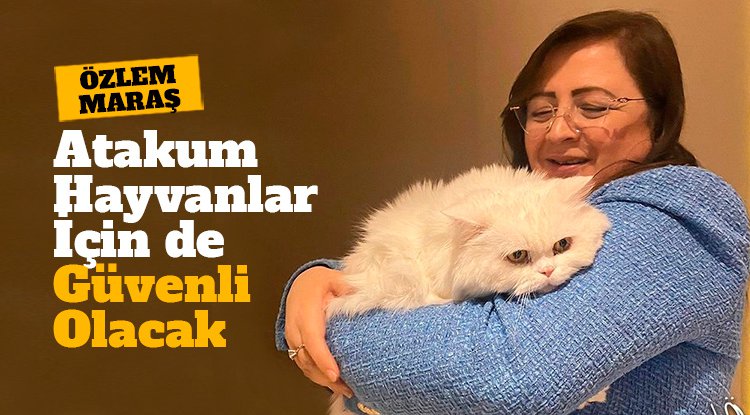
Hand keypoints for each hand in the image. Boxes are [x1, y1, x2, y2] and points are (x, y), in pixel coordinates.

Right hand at [285, 266, 353, 397]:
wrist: (300, 284)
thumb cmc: (318, 283)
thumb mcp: (334, 279)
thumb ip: (347, 287)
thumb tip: (362, 296)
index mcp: (305, 312)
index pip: (313, 339)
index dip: (323, 358)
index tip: (335, 373)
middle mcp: (296, 328)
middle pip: (307, 358)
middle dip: (326, 376)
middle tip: (347, 387)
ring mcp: (293, 339)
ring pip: (305, 365)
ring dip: (323, 380)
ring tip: (345, 389)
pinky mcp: (296, 346)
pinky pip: (305, 364)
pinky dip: (318, 376)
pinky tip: (334, 384)